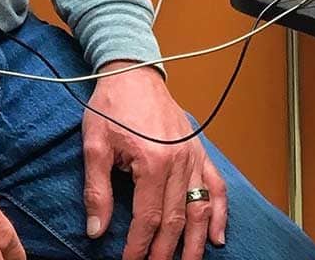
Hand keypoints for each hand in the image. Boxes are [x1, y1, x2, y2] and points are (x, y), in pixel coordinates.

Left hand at [81, 65, 226, 259]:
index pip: (148, 217)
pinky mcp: (199, 150)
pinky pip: (216, 186)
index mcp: (153, 160)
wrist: (133, 72)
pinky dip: (219, 213)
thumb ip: (96, 190)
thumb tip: (96, 229)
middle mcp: (179, 161)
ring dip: (195, 241)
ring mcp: (193, 156)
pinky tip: (217, 236)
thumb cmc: (112, 105)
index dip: (139, 245)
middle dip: (166, 251)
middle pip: (176, 219)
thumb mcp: (94, 145)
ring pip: (199, 209)